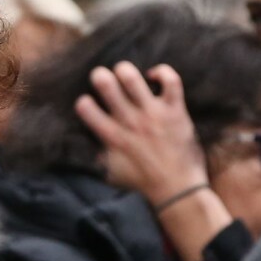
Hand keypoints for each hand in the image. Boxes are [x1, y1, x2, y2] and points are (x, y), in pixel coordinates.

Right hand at [75, 61, 206, 205]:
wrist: (177, 189)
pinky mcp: (174, 110)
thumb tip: (83, 146)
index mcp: (112, 136)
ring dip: (124, 71)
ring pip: (132, 77)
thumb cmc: (142, 182)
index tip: (89, 105)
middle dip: (100, 76)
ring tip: (125, 76)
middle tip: (104, 81)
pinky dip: (162, 72)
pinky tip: (154, 76)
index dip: (83, 102)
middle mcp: (130, 121)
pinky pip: (170, 80)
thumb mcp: (111, 173)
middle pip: (105, 83)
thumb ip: (97, 156)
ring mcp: (153, 114)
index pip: (85, 107)